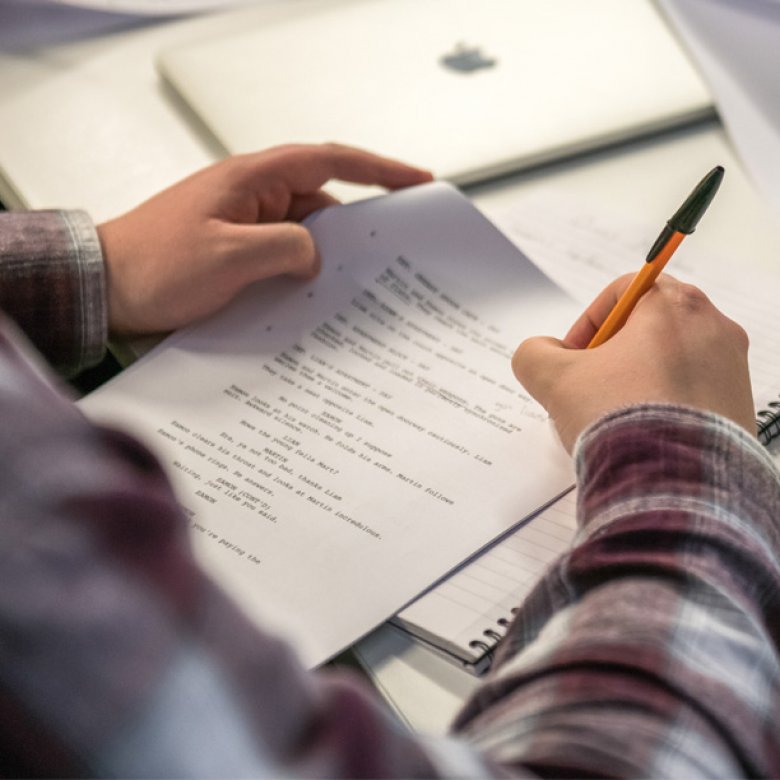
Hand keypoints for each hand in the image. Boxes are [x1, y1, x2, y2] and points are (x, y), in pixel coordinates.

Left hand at [97, 143, 432, 335]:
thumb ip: (286, 248)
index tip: (417, 180)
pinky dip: (301, 271)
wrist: (104, 288)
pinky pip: (282, 254)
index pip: (330, 161)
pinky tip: (313, 298)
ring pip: (304, 234)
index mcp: (253, 179)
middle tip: (394, 255)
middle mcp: (253, 195)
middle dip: (358, 228)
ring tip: (357, 287)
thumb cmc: (156, 265)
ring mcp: (245, 223)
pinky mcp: (236, 251)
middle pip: (323, 202)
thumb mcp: (229, 256)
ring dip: (327, 257)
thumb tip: (316, 256)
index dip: (379, 169)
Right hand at [512, 274, 754, 451]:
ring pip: (673, 362)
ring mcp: (733, 370)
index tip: (573, 355)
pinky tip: (642, 435)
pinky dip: (666, 406)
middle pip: (651, 327)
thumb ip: (535, 354)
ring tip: (614, 417)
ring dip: (638, 381)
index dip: (589, 322)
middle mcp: (714, 328)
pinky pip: (695, 395)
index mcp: (674, 306)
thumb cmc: (618, 418)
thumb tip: (542, 352)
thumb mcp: (554, 379)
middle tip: (590, 386)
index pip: (623, 292)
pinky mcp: (740, 408)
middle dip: (613, 354)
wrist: (673, 484)